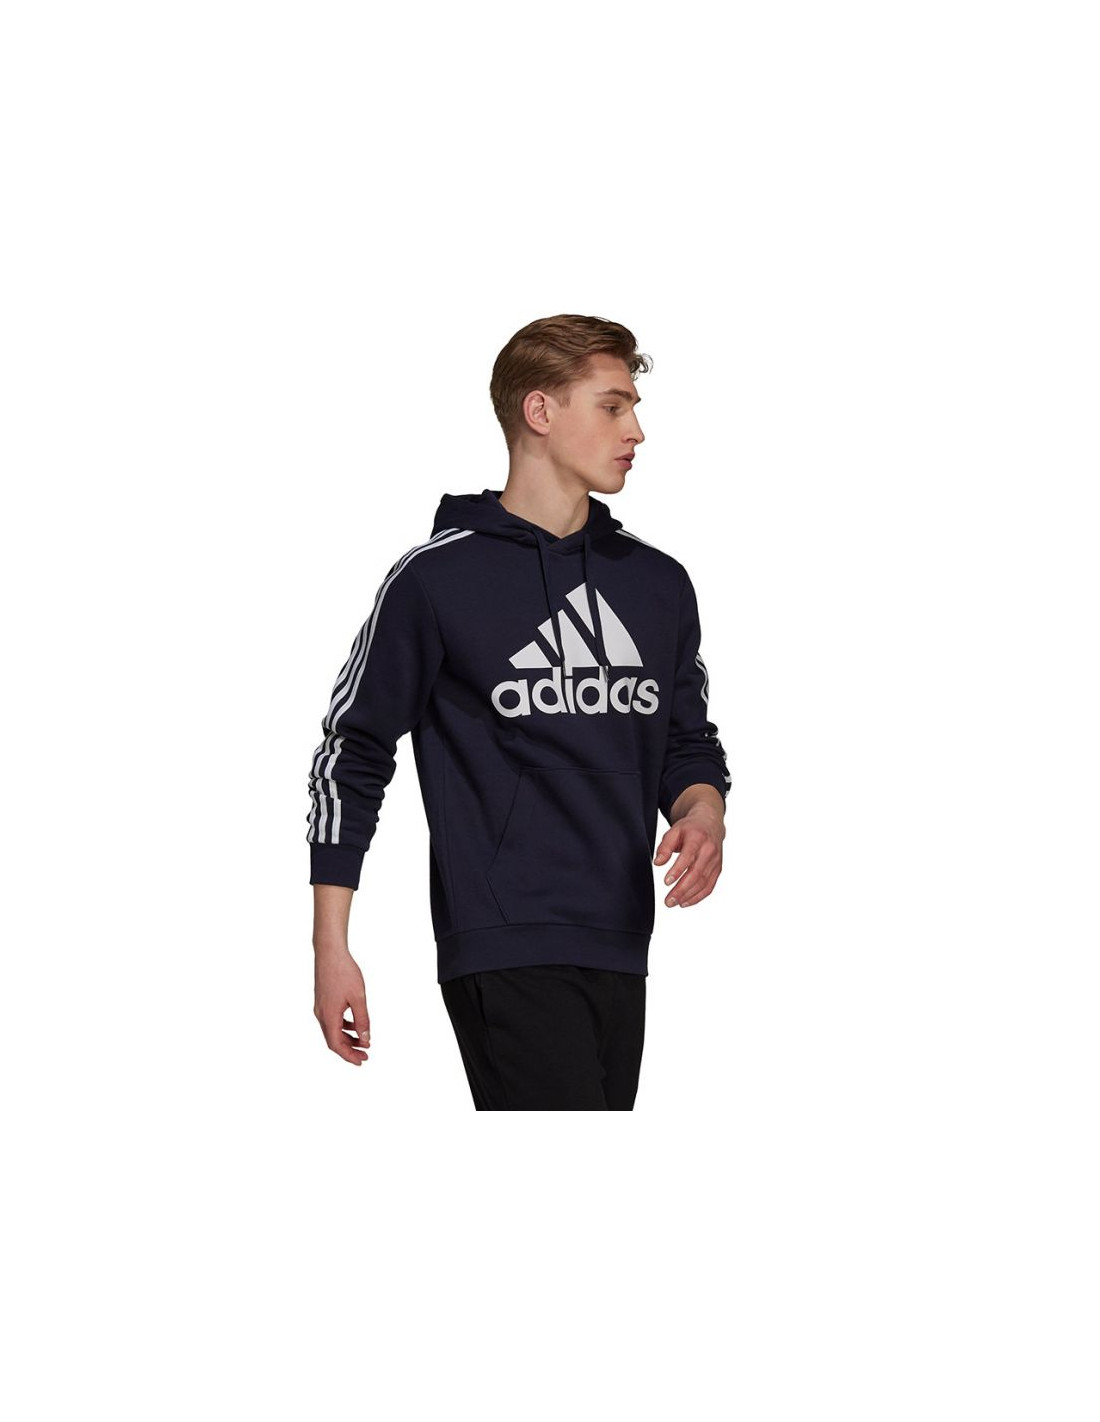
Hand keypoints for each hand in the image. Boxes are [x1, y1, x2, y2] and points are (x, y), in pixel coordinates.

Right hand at [314, 943, 370, 1064]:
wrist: (329, 952)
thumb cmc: (344, 972)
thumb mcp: (358, 998)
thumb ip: (362, 1020)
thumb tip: (365, 1039)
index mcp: (328, 1016)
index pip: (336, 1045)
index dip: (349, 1056)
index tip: (362, 1061)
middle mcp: (321, 1014)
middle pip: (333, 1040)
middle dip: (349, 1050)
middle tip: (365, 1055)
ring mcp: (320, 1008)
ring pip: (332, 1030)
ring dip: (347, 1038)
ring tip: (363, 1041)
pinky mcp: (322, 1001)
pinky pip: (332, 1020)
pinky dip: (343, 1026)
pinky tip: (355, 1024)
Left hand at [653, 804, 724, 907]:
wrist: (710, 824)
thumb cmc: (690, 828)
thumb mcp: (674, 831)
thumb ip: (665, 847)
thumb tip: (658, 863)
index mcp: (698, 838)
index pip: (688, 857)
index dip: (677, 870)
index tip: (666, 882)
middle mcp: (709, 851)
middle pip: (696, 874)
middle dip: (681, 889)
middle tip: (668, 900)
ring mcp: (715, 862)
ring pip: (703, 883)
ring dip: (688, 896)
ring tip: (673, 902)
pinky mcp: (717, 870)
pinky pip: (709, 887)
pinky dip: (697, 897)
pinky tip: (685, 902)